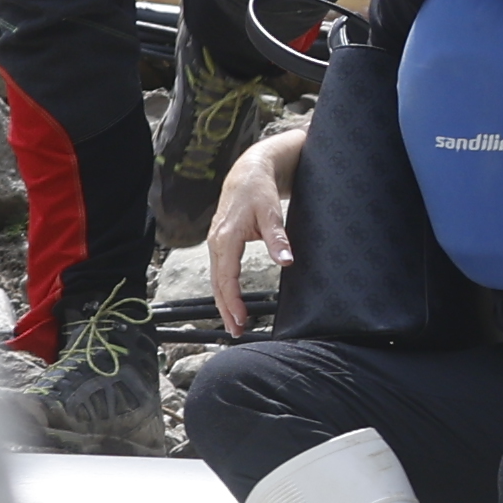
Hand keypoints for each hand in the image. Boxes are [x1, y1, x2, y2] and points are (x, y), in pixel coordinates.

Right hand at [203, 124, 301, 335]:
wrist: (248, 171)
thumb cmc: (259, 190)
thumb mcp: (271, 212)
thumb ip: (278, 238)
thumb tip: (287, 262)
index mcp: (226, 238)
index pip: (227, 278)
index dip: (233, 301)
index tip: (242, 320)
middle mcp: (216, 243)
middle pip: (217, 284)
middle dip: (225, 309)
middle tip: (236, 332)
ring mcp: (215, 243)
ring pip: (216, 280)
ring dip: (224, 303)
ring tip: (234, 324)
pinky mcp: (220, 243)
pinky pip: (219, 272)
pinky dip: (223, 290)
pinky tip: (231, 302)